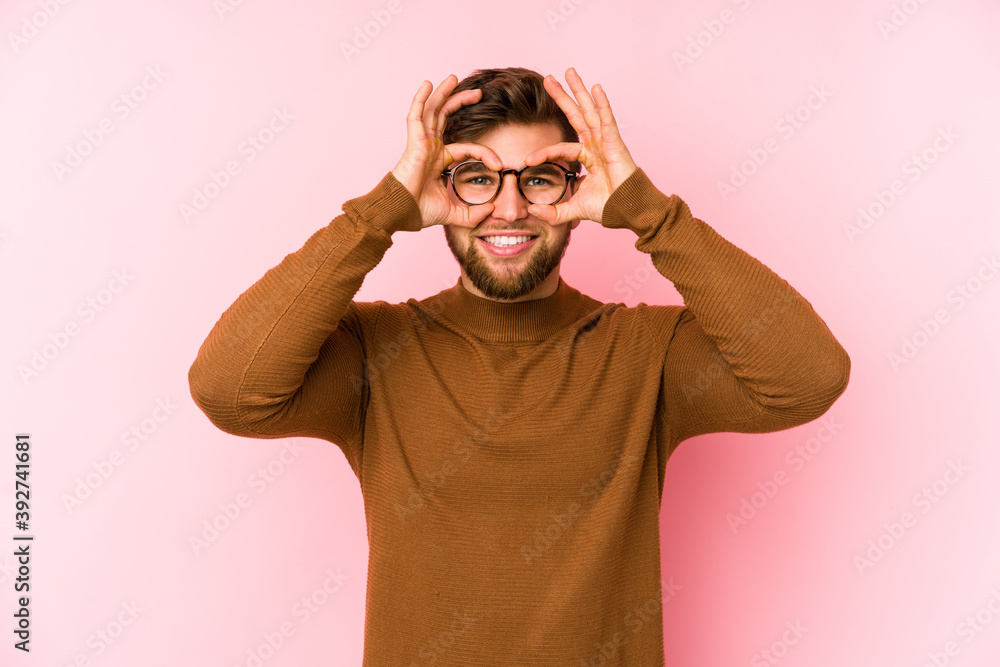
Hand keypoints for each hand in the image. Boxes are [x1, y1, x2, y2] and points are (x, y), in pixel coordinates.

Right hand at [391, 75, 503, 229]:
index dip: (484, 153)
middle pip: (446, 118)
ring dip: (443, 93)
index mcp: (439, 161)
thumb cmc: (419, 212)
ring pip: (433, 111)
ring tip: (453, 77)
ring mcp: (421, 143)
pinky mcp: (414, 142)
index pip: (466, 148)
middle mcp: (430, 148)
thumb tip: (492, 211)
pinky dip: (420, 99)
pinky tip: (427, 84)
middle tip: (478, 92)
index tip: (499, 165)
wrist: (401, 213)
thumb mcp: (453, 214)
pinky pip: (416, 115)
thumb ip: (473, 214)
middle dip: (461, 102)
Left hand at [524, 68, 637, 225]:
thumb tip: (532, 212)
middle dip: (562, 97)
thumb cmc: (608, 208)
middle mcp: (596, 146)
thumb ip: (553, 212)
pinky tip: (596, 87)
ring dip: (579, 91)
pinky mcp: (616, 144)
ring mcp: (606, 142)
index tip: (527, 160)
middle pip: (576, 116)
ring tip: (569, 72)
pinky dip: (602, 104)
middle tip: (548, 79)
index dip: (544, 152)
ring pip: (590, 112)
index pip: (562, 148)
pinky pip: (607, 120)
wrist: (629, 212)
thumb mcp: (573, 210)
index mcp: (588, 158)